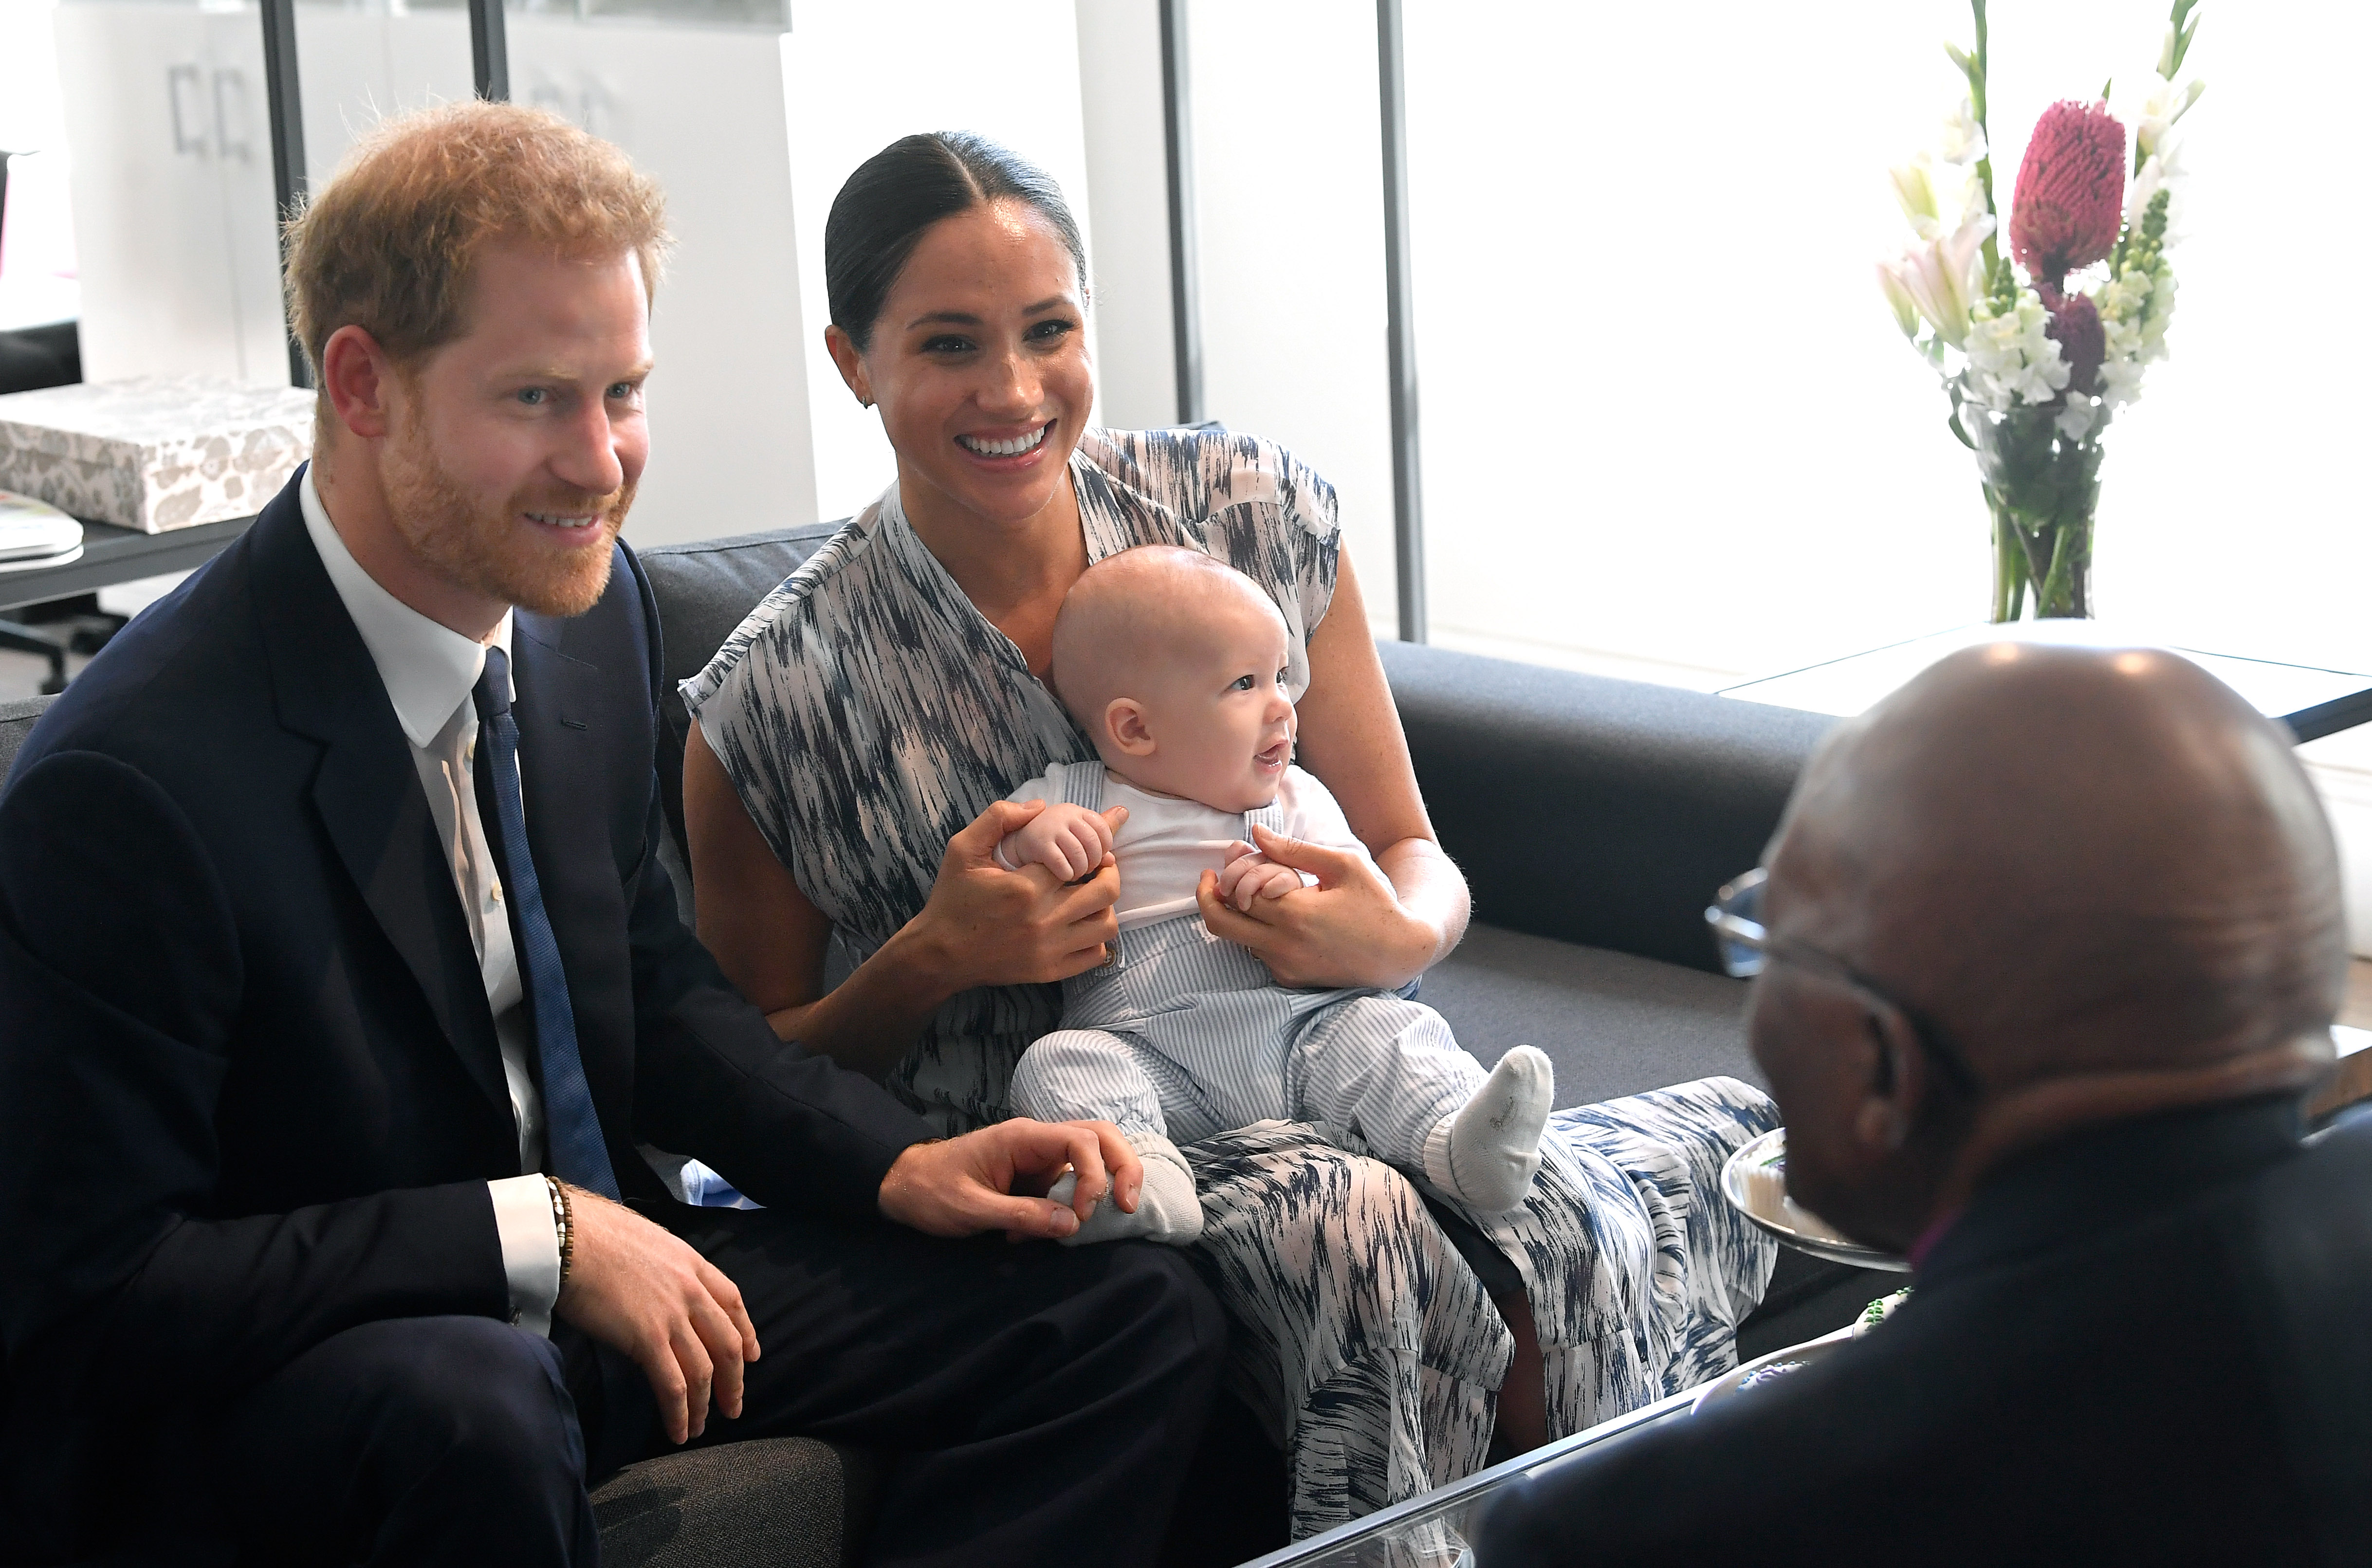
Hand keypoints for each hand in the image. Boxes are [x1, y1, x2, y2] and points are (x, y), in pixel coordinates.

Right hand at [554, 1187, 759, 1445]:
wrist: (569, 1236)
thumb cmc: (595, 1235)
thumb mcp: (648, 1241)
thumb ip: (664, 1267)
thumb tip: (657, 1288)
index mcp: (692, 1263)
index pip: (732, 1301)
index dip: (745, 1331)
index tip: (752, 1354)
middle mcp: (691, 1290)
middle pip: (726, 1343)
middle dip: (734, 1380)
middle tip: (734, 1405)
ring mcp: (672, 1316)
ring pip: (703, 1370)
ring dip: (705, 1404)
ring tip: (701, 1427)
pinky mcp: (648, 1339)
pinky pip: (673, 1385)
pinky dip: (679, 1413)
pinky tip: (679, 1430)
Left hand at [879, 1119, 1143, 1239]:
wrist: (904, 1185)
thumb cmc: (931, 1191)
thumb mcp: (970, 1209)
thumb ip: (1020, 1215)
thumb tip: (1072, 1224)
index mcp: (1022, 1137)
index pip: (1081, 1140)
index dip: (1095, 1174)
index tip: (1085, 1213)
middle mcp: (1037, 1141)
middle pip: (1099, 1137)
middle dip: (1122, 1167)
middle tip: (1128, 1205)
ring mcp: (1039, 1158)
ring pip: (1092, 1157)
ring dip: (1104, 1184)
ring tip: (1103, 1217)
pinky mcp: (1037, 1177)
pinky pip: (1070, 1184)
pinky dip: (1072, 1207)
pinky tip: (1049, 1231)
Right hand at [915, 800, 1123, 990]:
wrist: (939, 954)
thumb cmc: (952, 899)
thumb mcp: (963, 849)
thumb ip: (998, 818)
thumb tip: (1040, 806)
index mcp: (1026, 887)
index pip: (1082, 856)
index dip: (1096, 843)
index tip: (1102, 836)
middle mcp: (1043, 920)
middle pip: (1106, 891)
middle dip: (1108, 871)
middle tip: (1098, 865)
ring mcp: (1049, 950)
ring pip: (1107, 925)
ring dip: (1105, 905)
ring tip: (1090, 895)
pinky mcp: (1050, 971)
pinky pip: (1095, 954)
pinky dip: (1097, 938)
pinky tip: (1082, 924)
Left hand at [1197, 824, 1438, 987]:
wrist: (1399, 952)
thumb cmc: (1375, 902)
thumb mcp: (1342, 865)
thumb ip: (1294, 849)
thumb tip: (1254, 833)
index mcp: (1295, 913)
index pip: (1238, 892)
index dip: (1228, 873)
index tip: (1228, 858)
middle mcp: (1284, 946)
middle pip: (1221, 923)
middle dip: (1209, 898)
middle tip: (1210, 880)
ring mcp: (1285, 966)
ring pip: (1238, 939)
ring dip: (1237, 915)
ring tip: (1253, 892)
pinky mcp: (1290, 979)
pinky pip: (1258, 954)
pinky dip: (1256, 933)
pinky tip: (1275, 916)